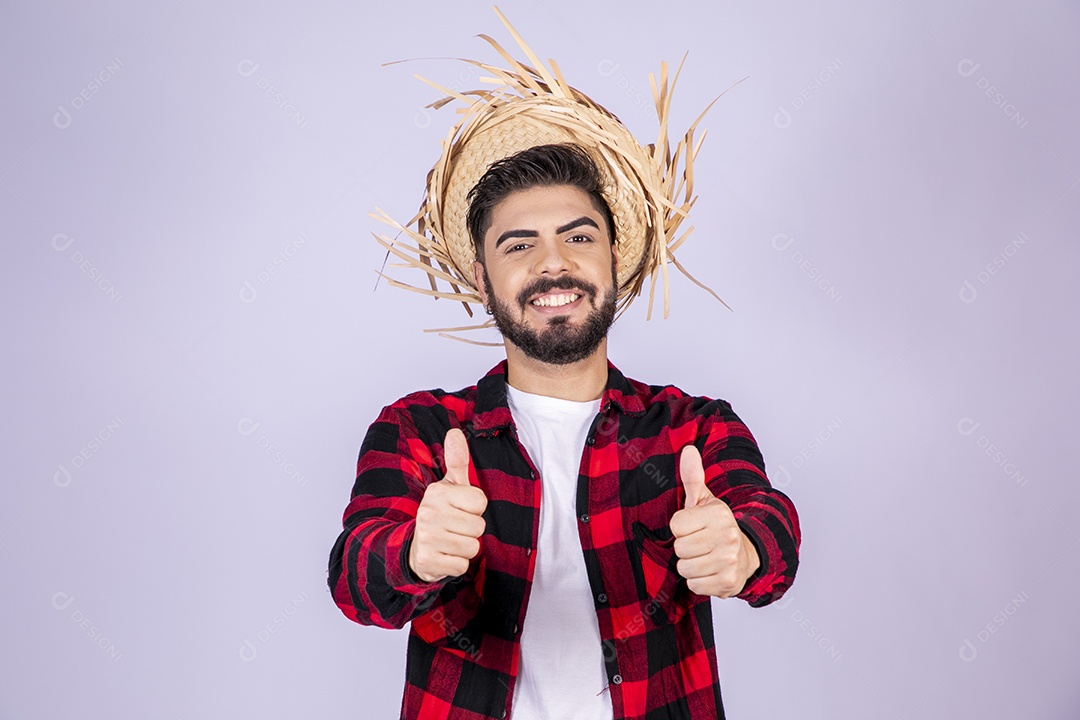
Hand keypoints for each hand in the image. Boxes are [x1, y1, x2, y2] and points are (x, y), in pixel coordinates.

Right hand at [408, 428, 487, 582]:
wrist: (413, 547)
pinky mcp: (427, 561)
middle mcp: (429, 512)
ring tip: (450, 541)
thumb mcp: (449, 486)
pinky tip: (444, 555)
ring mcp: (426, 537)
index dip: (475, 509)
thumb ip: (456, 460)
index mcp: (437, 492)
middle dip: (471, 530)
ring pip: (472, 547)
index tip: (459, 509)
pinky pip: (462, 566)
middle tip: (454, 528)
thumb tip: (455, 431)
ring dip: (465, 548)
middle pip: (479, 527)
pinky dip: (457, 564)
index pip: (481, 502)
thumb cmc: (440, 513)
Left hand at [669, 444, 759, 597]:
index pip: (676, 525)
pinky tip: (710, 571)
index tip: (693, 527)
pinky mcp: (728, 583)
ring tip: (704, 557)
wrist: (746, 554)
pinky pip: (694, 585)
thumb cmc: (717, 526)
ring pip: (685, 568)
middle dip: (685, 549)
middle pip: (679, 549)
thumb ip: (692, 477)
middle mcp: (727, 536)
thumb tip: (687, 450)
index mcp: (718, 513)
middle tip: (700, 544)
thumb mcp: (704, 500)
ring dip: (690, 566)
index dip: (681, 528)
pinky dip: (699, 582)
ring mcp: (729, 560)